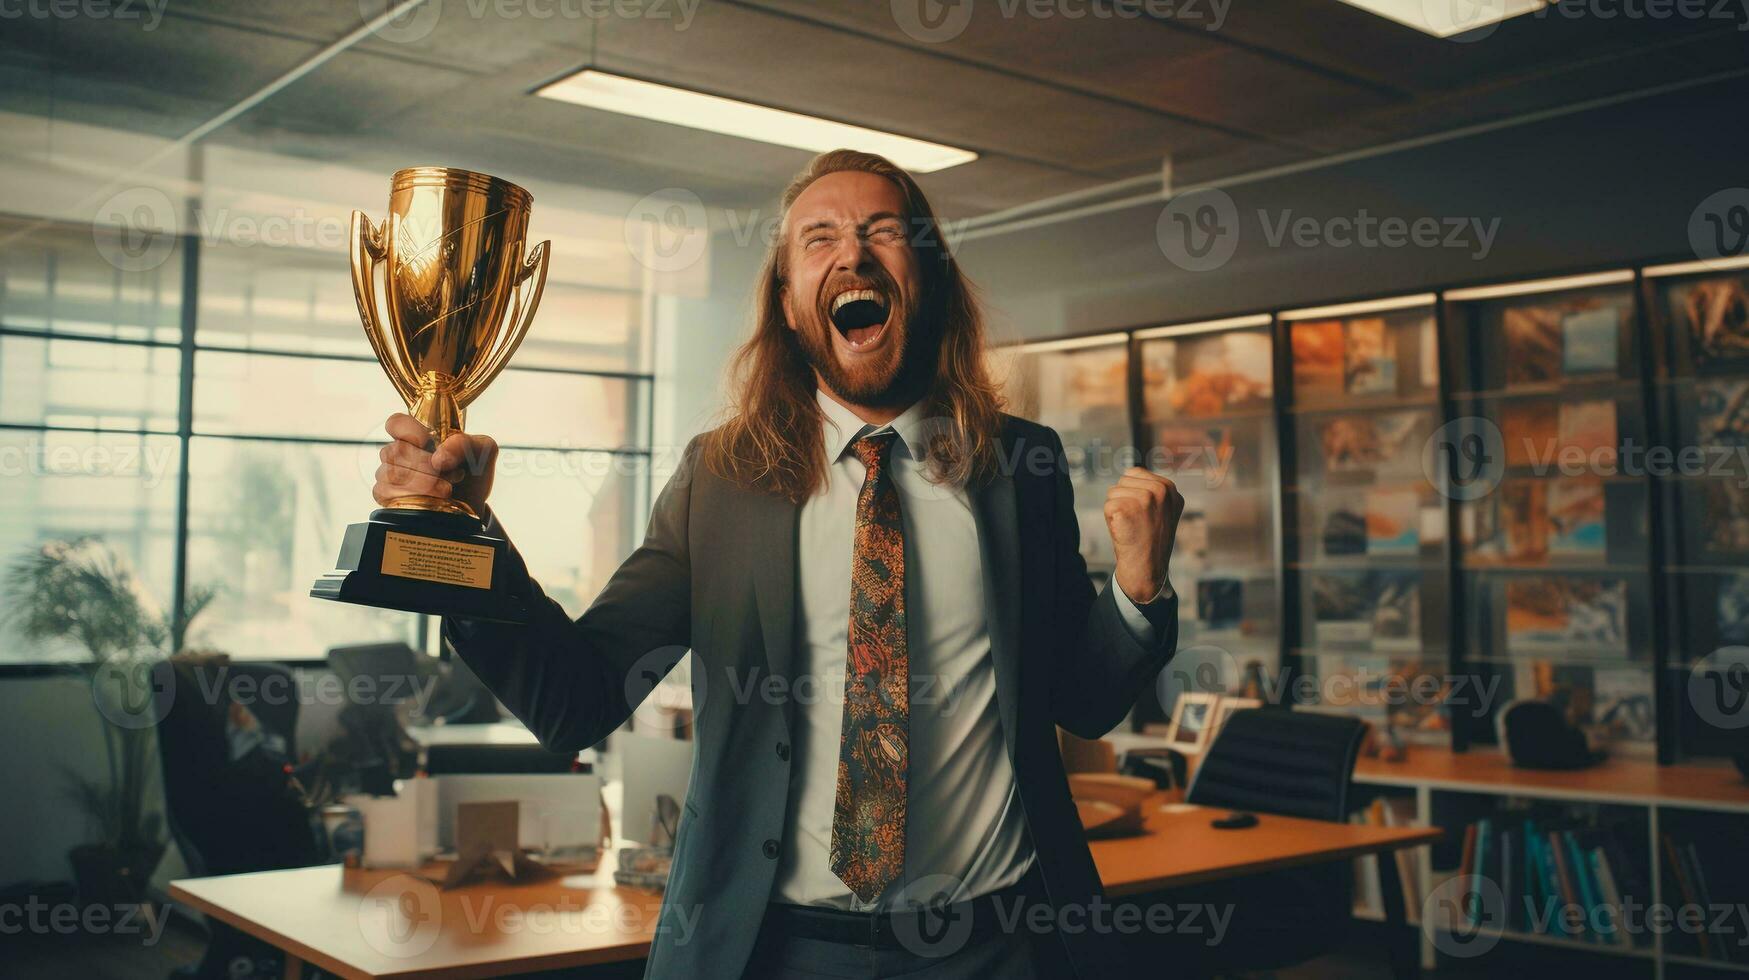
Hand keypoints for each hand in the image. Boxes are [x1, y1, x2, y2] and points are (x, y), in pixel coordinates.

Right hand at [373, 413, 498, 516]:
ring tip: (447, 489)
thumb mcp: (481, 450)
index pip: (396, 423)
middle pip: (396, 450)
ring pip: (391, 474)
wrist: (473, 503)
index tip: (426, 440)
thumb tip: (440, 456)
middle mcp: (401, 452)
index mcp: (419, 434)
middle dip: (425, 464)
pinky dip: (414, 496)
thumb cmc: (473, 470)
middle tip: (452, 474)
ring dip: (424, 483)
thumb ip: (464, 443)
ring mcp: (391, 475)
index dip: (407, 429)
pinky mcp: (389, 497)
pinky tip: (433, 500)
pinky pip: (387, 493)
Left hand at [1103, 467, 1183, 604]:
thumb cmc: (1151, 540)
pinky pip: (1107, 506)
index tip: (1143, 514)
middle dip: (1123, 500)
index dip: (1131, 493)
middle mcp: (1161, 491)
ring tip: (1131, 527)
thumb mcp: (1163, 510)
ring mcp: (1145, 499)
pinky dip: (1110, 520)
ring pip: (1113, 492)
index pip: (1135, 473)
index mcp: (1170, 488)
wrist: (1147, 569)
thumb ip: (1152, 489)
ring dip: (1116, 510)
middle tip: (1136, 522)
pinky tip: (1124, 532)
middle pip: (1122, 481)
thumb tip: (1131, 472)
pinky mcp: (1127, 509)